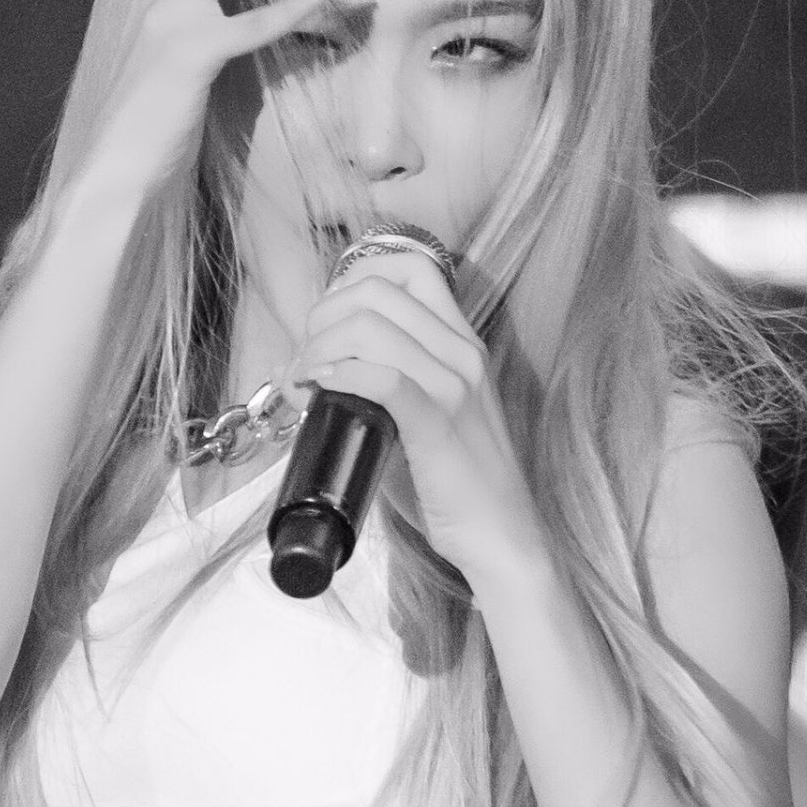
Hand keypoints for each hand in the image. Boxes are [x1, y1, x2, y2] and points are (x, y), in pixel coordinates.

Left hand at [283, 250, 543, 581]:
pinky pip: (382, 378)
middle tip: (303, 361)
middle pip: (376, 290)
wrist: (503, 538)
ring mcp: (454, 387)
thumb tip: (321, 375)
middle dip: (321, 317)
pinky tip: (319, 390)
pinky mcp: (439, 427)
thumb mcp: (427, 414)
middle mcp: (462, 353)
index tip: (325, 323)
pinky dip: (340, 375)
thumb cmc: (456, 483)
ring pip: (370, 328)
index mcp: (461, 342)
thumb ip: (388, 383)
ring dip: (318, 349)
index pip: (408, 267)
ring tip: (303, 383)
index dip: (351, 281)